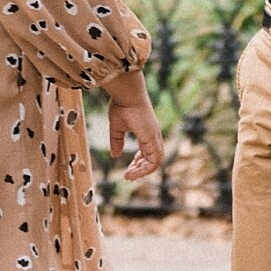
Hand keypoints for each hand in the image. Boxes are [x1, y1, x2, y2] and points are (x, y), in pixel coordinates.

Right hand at [101, 67, 164, 183]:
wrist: (127, 93)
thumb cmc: (122, 105)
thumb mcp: (117, 127)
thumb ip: (117, 141)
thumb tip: (115, 155)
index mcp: (146, 133)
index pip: (146, 153)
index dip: (138, 164)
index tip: (127, 170)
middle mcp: (153, 136)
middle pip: (152, 160)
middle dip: (140, 170)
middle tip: (127, 176)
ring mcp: (154, 137)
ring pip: (156, 162)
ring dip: (142, 172)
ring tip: (128, 176)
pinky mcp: (152, 138)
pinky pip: (155, 160)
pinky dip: (146, 169)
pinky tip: (133, 172)